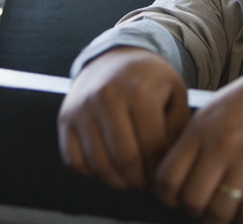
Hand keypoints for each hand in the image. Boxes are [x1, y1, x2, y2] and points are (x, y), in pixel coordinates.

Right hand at [57, 47, 189, 189]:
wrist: (115, 57)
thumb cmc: (150, 80)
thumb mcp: (175, 93)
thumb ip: (178, 127)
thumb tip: (167, 165)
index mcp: (139, 91)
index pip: (151, 146)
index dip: (158, 168)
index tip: (162, 175)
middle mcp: (107, 97)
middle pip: (124, 158)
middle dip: (138, 179)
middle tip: (146, 184)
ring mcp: (82, 108)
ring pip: (98, 163)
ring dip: (116, 180)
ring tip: (131, 179)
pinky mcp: (65, 117)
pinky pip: (74, 160)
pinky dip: (92, 171)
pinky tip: (109, 166)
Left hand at [154, 65, 242, 223]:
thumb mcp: (211, 111)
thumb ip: (191, 142)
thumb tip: (172, 178)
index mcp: (201, 129)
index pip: (169, 178)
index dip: (168, 197)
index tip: (174, 200)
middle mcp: (222, 145)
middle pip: (193, 199)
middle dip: (194, 209)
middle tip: (201, 206)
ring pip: (221, 210)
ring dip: (218, 218)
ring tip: (222, 211)